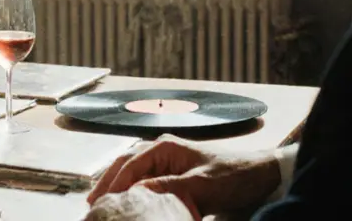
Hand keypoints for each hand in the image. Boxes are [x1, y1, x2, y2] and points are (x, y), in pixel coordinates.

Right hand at [88, 136, 279, 218]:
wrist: (260, 178)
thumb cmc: (234, 177)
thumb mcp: (203, 185)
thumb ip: (170, 188)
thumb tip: (138, 192)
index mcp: (166, 147)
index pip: (130, 164)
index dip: (114, 184)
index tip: (102, 203)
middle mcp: (162, 152)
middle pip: (125, 165)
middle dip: (107, 182)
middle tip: (91, 203)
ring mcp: (167, 164)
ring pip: (132, 173)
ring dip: (116, 186)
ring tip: (101, 202)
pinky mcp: (173, 178)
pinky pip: (145, 182)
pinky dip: (132, 191)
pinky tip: (126, 201)